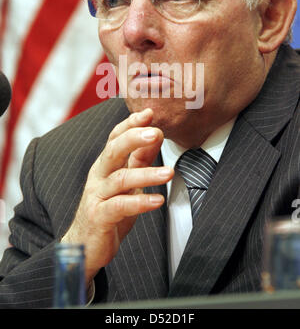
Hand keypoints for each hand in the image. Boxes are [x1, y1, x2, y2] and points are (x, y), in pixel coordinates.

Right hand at [61, 108, 173, 286]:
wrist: (85, 246)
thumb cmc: (108, 210)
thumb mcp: (128, 182)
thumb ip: (140, 159)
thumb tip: (157, 134)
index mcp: (105, 165)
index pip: (116, 137)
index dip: (131, 124)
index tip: (150, 112)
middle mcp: (99, 176)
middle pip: (113, 150)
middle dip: (134, 138)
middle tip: (156, 132)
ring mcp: (97, 196)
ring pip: (120, 179)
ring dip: (146, 174)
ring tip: (169, 173)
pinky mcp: (99, 216)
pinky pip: (120, 206)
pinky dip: (140, 202)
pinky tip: (158, 201)